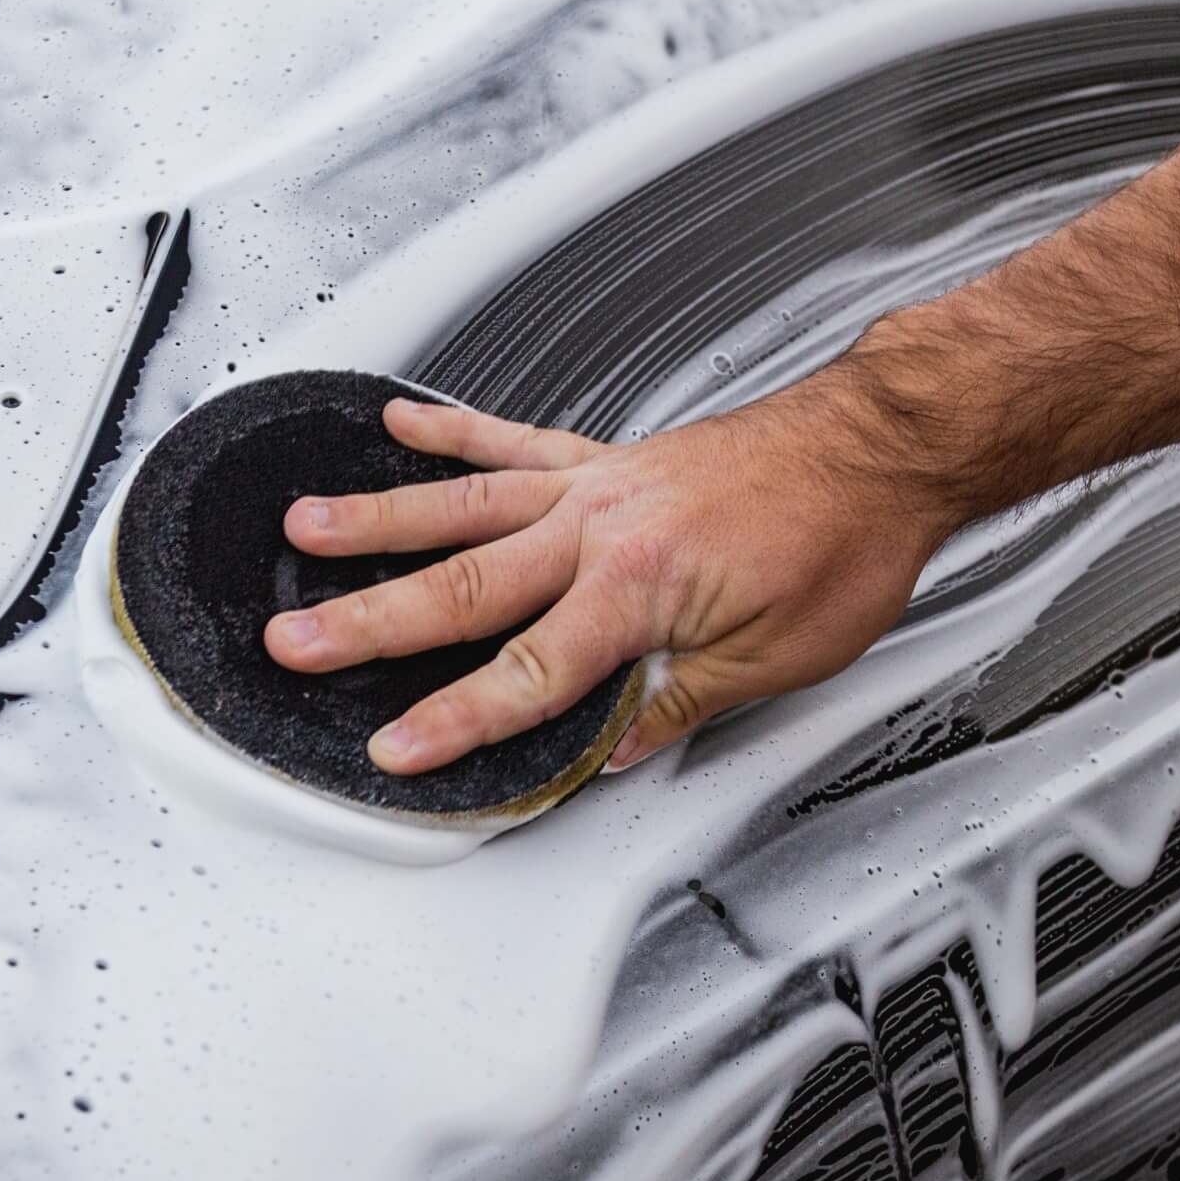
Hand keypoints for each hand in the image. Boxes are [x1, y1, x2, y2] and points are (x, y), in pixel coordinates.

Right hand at [263, 382, 950, 775]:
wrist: (885, 446)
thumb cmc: (844, 544)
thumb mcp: (775, 661)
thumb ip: (675, 705)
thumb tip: (605, 754)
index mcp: (641, 591)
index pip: (529, 674)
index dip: (456, 721)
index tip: (395, 750)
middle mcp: (603, 530)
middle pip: (466, 584)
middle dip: (371, 621)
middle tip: (294, 642)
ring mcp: (600, 486)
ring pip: (467, 503)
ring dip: (378, 517)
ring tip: (302, 528)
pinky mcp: (611, 459)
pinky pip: (515, 443)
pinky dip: (453, 433)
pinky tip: (397, 426)